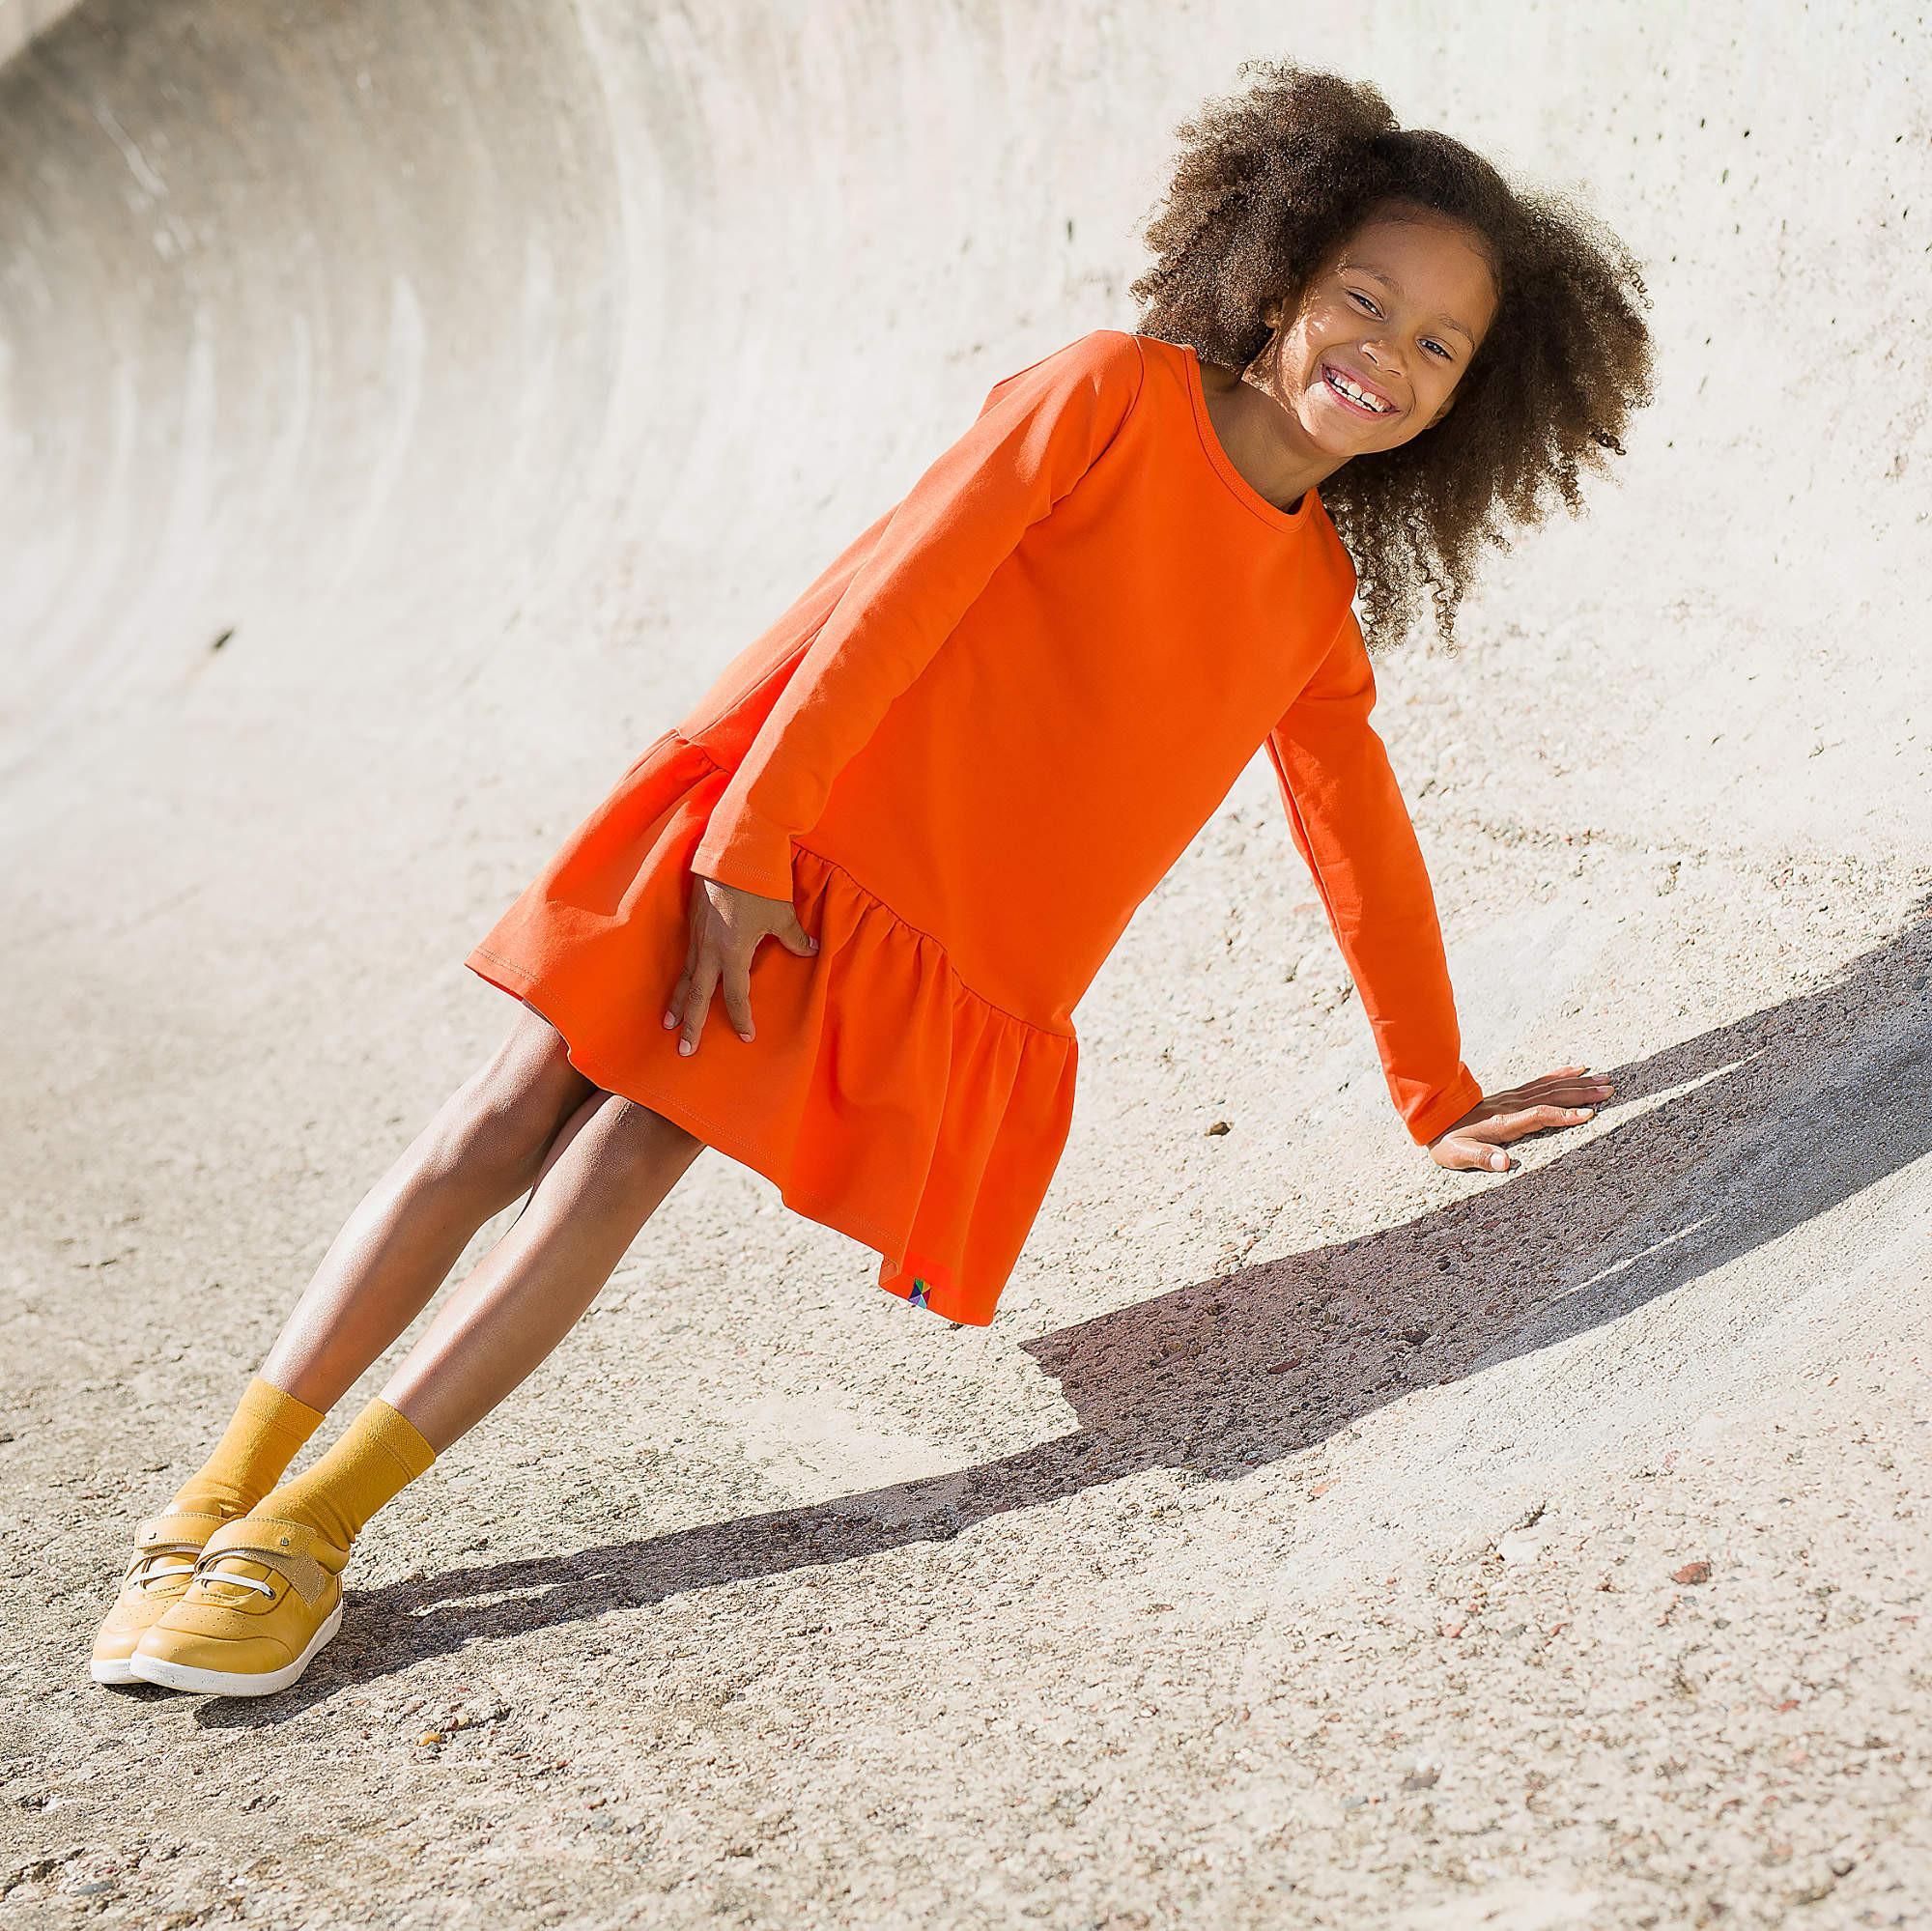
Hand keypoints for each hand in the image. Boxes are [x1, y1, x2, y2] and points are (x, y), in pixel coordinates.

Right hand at [662, 872, 818, 1055]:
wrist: (729, 853)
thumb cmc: (757, 885)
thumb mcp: (780, 914)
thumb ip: (793, 937)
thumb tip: (810, 951)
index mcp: (733, 953)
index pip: (735, 996)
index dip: (741, 1018)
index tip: (746, 1036)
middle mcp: (710, 951)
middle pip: (697, 996)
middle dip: (691, 1025)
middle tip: (684, 1050)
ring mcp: (697, 938)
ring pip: (686, 979)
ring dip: (677, 1004)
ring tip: (668, 1024)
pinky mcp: (692, 926)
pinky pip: (685, 961)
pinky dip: (681, 979)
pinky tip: (678, 989)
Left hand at [1428, 1063, 1613, 1173]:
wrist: (1431, 1117)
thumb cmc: (1446, 1142)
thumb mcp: (1458, 1155)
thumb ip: (1481, 1158)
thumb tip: (1504, 1164)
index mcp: (1502, 1123)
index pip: (1539, 1116)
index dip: (1564, 1115)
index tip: (1589, 1114)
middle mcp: (1511, 1107)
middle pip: (1552, 1096)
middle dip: (1582, 1093)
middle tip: (1610, 1090)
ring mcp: (1512, 1099)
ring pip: (1551, 1087)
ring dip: (1578, 1083)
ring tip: (1604, 1079)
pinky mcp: (1511, 1096)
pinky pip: (1540, 1083)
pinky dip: (1561, 1075)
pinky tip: (1577, 1069)